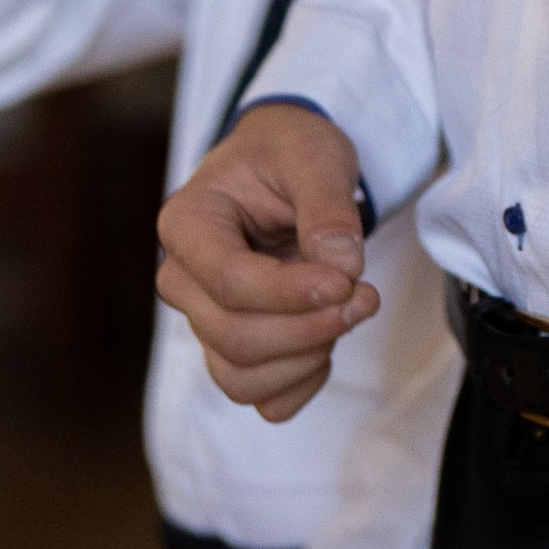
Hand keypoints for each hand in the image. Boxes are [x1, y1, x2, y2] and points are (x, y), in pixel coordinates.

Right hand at [155, 103, 379, 419]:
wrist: (284, 167)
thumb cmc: (289, 153)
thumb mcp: (315, 155)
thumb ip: (328, 206)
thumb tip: (340, 266)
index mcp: (187, 223)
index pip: (228, 282)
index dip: (291, 294)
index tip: (348, 281)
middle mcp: (183, 279)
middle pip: (233, 337)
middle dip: (309, 328)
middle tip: (366, 295)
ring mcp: (204, 319)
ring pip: (239, 377)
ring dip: (306, 359)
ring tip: (349, 313)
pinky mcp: (232, 347)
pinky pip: (259, 395)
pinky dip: (300, 383)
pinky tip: (329, 343)